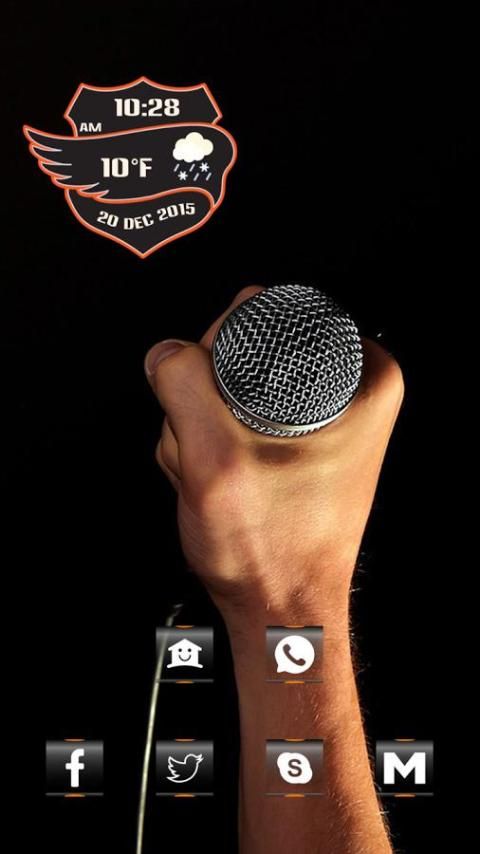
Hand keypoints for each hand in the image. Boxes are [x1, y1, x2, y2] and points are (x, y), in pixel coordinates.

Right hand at [144, 286, 403, 619]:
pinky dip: (215, 445)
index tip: (218, 407)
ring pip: (229, 387)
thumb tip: (167, 352)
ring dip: (206, 428)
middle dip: (208, 399)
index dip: (217, 352)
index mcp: (365, 379)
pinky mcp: (295, 443)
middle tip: (217, 451)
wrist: (282, 608)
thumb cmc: (271, 551)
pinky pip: (234, 418)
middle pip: (242, 350)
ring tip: (224, 476)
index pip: (263, 313)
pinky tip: (224, 482)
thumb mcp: (218, 461)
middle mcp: (352, 392)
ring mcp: (321, 419)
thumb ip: (184, 389)